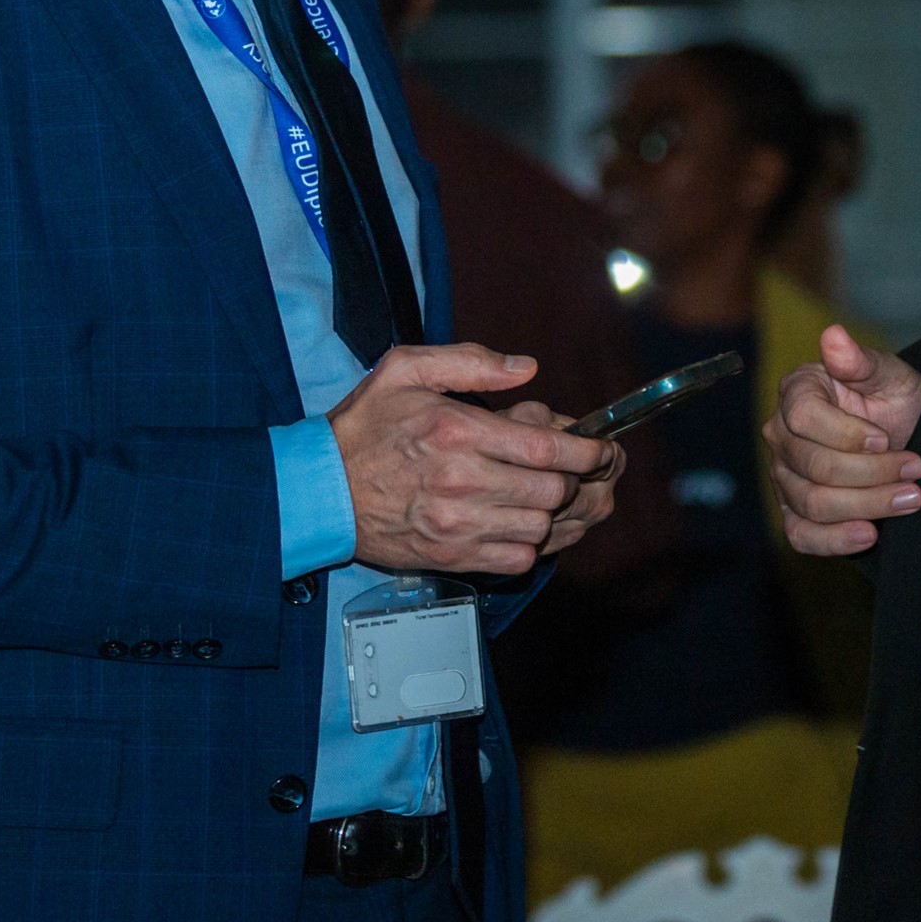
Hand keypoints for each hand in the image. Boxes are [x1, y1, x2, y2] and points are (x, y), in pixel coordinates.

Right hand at [327, 343, 613, 576]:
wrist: (319, 489)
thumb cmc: (364, 426)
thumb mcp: (407, 370)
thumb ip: (471, 361)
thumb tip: (527, 368)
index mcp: (457, 431)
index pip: (546, 448)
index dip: (587, 451)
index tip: (600, 448)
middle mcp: (461, 481)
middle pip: (551, 490)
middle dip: (574, 478)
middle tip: (574, 469)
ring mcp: (456, 524)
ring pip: (540, 527)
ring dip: (552, 511)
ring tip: (545, 494)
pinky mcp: (450, 556)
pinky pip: (516, 559)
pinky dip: (528, 544)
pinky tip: (519, 522)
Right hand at [764, 324, 920, 556]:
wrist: (910, 437)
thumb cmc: (896, 401)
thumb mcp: (891, 375)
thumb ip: (861, 361)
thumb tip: (834, 337)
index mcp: (797, 392)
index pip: (804, 417)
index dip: (847, 433)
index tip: (886, 438)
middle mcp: (781, 435)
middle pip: (813, 466)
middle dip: (872, 473)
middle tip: (916, 471)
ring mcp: (785, 477)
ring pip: (813, 503)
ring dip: (868, 505)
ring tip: (911, 498)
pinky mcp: (795, 513)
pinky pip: (802, 536)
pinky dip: (835, 540)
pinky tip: (869, 535)